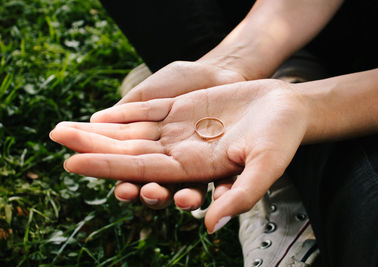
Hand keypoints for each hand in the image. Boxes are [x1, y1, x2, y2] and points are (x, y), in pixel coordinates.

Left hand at [50, 79, 309, 232]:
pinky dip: (124, 112)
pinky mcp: (186, 108)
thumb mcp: (266, 167)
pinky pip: (149, 111)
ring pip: (133, 131)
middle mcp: (182, 151)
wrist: (288, 108)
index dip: (107, 165)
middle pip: (129, 150)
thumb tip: (209, 226)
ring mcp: (182, 129)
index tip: (74, 163)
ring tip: (66, 126)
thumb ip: (240, 195)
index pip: (142, 169)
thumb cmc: (282, 138)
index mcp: (195, 168)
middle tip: (55, 138)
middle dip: (92, 145)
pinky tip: (101, 113)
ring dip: (100, 128)